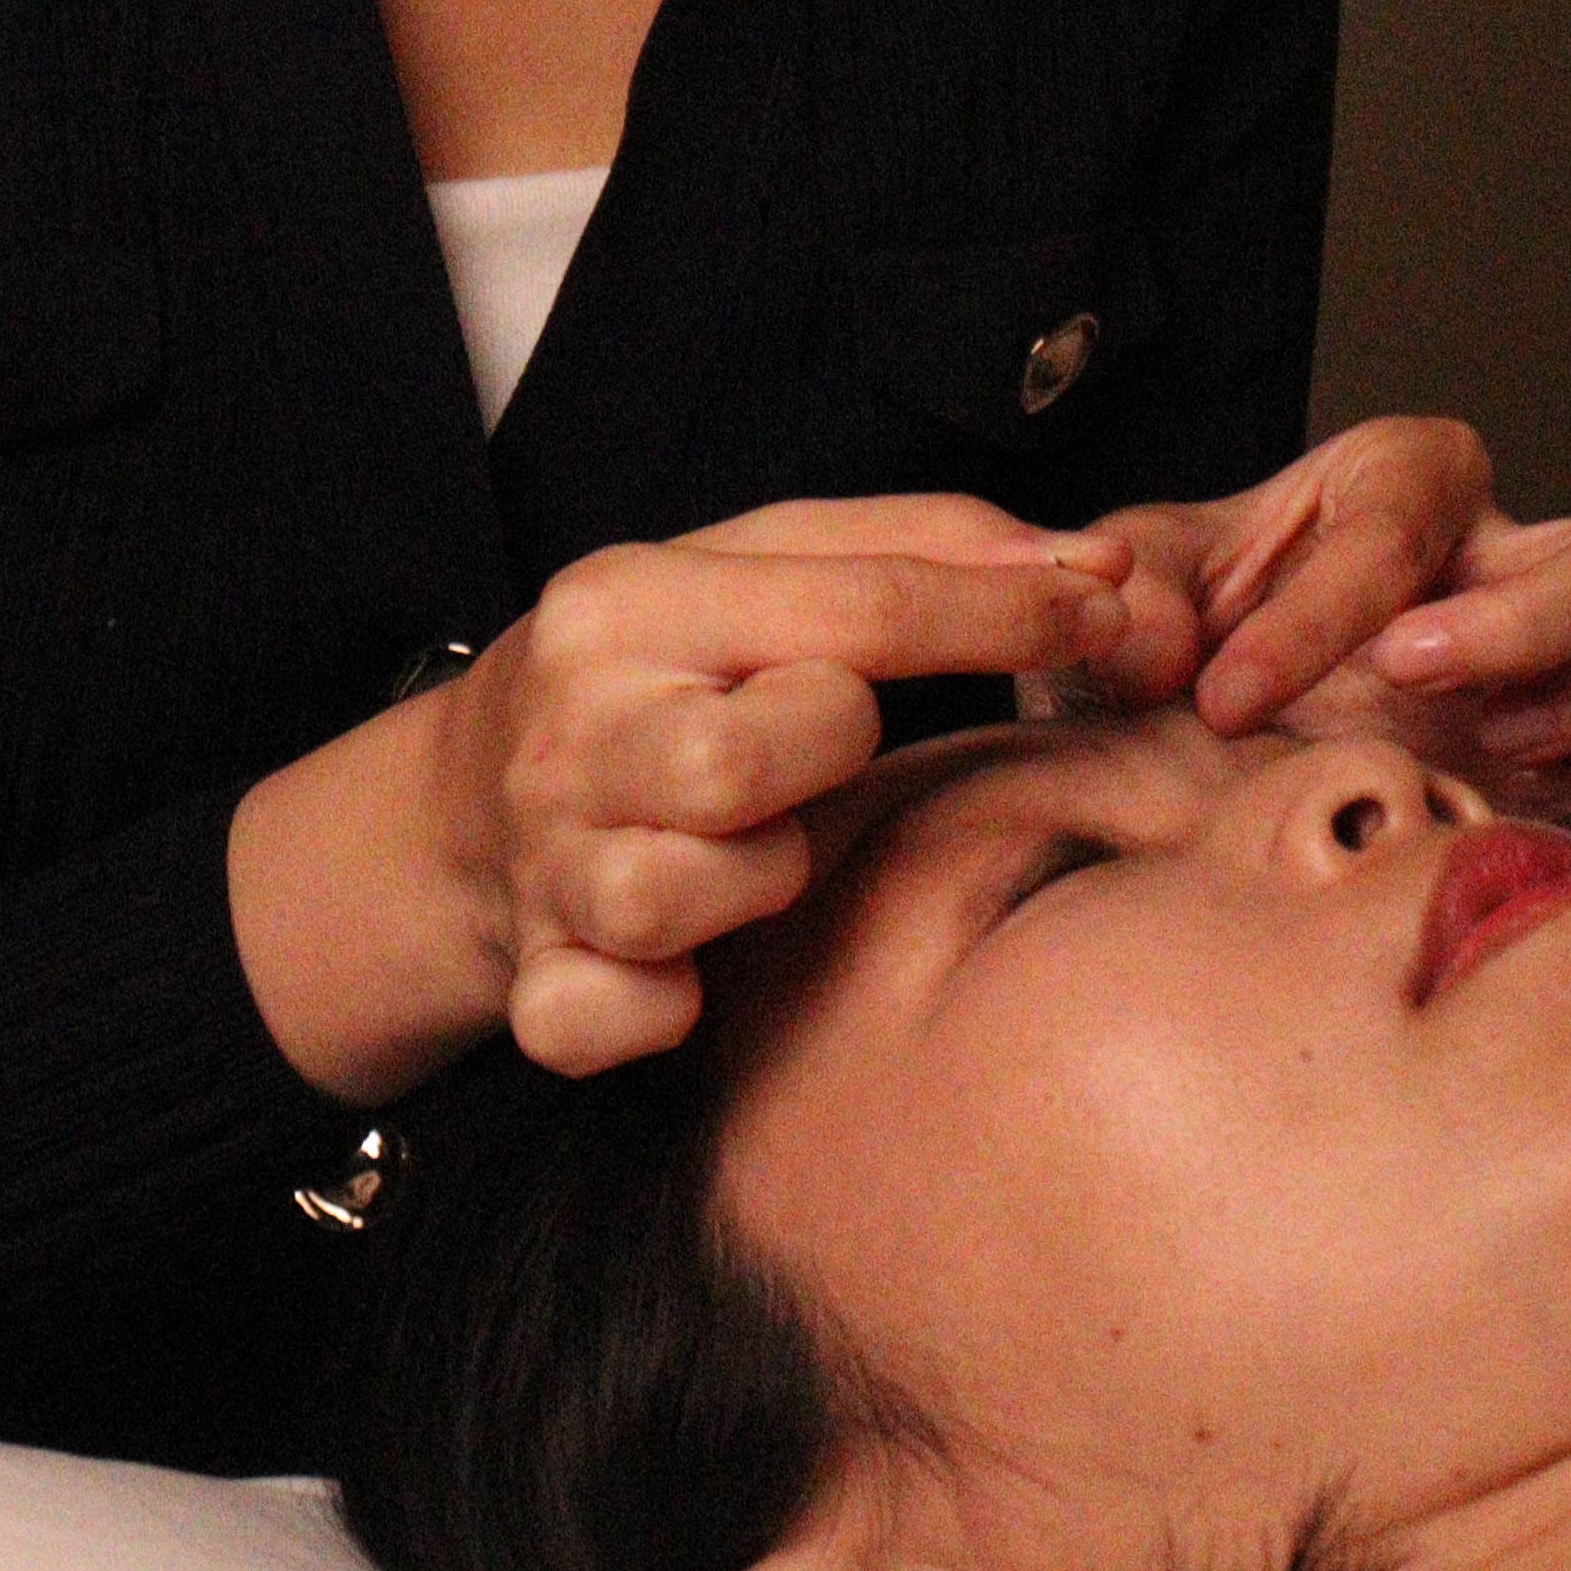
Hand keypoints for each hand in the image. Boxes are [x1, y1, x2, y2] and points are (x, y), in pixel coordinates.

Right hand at [231, 493, 1136, 1094]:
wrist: (458, 810)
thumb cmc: (663, 676)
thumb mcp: (762, 572)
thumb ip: (928, 551)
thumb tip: (1102, 566)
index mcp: (630, 598)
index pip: (855, 604)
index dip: (1005, 612)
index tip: (1111, 612)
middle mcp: (574, 726)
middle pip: (755, 757)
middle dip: (826, 757)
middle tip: (818, 754)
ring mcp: (546, 861)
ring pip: (689, 892)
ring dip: (755, 884)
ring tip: (751, 851)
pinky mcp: (536, 982)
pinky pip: (614, 1019)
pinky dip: (658, 1011)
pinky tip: (687, 978)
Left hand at [1086, 416, 1570, 824]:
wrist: (1215, 715)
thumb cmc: (1193, 630)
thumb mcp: (1136, 592)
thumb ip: (1128, 600)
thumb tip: (1156, 639)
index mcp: (1401, 476)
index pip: (1400, 524)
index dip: (1315, 615)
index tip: (1225, 698)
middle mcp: (1510, 545)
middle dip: (1524, 624)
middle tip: (1405, 680)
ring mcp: (1569, 642)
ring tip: (1494, 749)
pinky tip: (1511, 796)